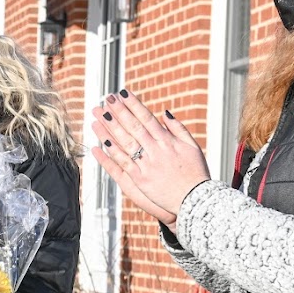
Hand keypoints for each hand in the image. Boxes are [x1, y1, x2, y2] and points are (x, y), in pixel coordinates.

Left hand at [90, 91, 210, 220]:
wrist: (196, 199)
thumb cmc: (195, 172)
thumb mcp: (192, 147)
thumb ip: (178, 129)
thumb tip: (164, 113)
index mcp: (167, 141)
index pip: (146, 118)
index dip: (133, 105)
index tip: (122, 93)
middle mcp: (155, 150)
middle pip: (132, 127)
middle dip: (118, 112)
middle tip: (105, 99)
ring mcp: (146, 165)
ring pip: (124, 143)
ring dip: (109, 128)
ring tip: (97, 115)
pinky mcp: (139, 180)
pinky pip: (121, 164)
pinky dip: (110, 154)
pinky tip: (99, 143)